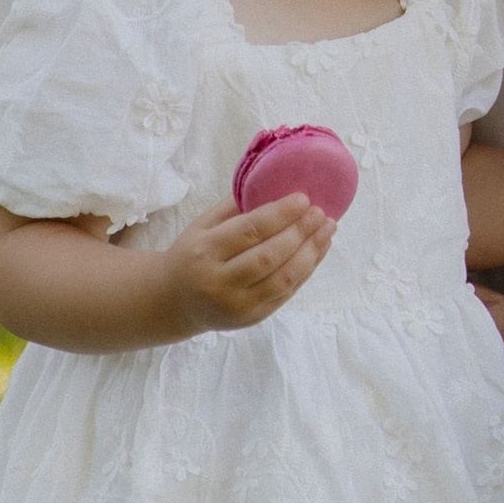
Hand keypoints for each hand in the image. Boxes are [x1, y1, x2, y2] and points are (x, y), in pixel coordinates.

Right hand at [166, 193, 335, 334]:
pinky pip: (286, 292)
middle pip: (270, 256)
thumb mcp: (203, 225)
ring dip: (311, 251)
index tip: (304, 197)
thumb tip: (278, 184)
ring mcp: (237, 305)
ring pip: (283, 278)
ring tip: (328, 228)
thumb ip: (236, 207)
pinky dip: (307, 269)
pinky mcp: (252, 318)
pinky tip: (318, 249)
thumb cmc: (193, 254)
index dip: (280, 214)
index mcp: (204, 252)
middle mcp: (219, 282)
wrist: (175, 301)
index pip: (249, 231)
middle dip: (301, 232)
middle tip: (321, 212)